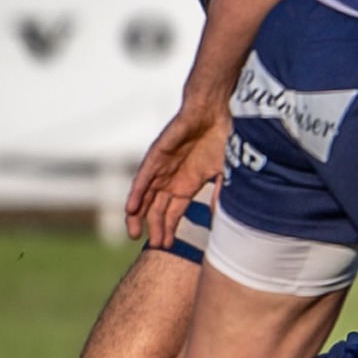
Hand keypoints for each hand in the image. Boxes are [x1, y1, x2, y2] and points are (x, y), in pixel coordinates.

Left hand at [125, 104, 228, 246]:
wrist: (215, 110)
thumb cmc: (223, 137)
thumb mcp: (225, 172)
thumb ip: (221, 194)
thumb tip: (222, 218)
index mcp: (187, 184)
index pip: (174, 211)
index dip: (169, 228)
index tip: (167, 246)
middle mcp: (172, 178)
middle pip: (157, 208)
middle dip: (155, 227)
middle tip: (154, 246)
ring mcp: (163, 168)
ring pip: (145, 196)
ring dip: (139, 216)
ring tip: (134, 234)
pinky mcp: (157, 156)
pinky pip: (143, 178)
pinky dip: (137, 193)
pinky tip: (132, 209)